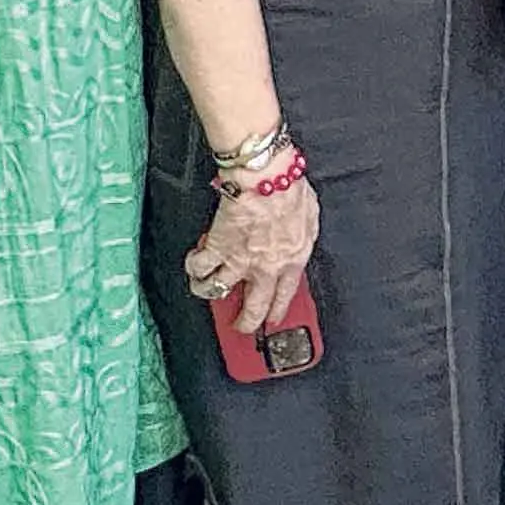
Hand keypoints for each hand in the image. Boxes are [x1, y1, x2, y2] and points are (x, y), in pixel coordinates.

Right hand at [184, 176, 320, 332]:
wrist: (265, 177)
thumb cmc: (289, 188)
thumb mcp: (310, 215)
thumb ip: (304, 233)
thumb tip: (299, 234)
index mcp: (293, 259)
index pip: (286, 295)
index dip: (277, 310)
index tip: (272, 318)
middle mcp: (266, 267)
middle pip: (254, 307)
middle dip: (246, 322)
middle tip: (240, 326)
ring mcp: (239, 261)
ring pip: (219, 291)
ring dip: (209, 292)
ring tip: (205, 290)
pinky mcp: (217, 248)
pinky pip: (199, 268)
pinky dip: (193, 268)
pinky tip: (193, 264)